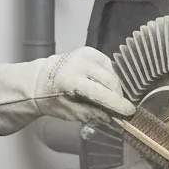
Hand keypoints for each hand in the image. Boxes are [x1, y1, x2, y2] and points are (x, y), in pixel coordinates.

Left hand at [0, 47, 135, 135]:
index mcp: (70, 81)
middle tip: (119, 110)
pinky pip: (108, 66)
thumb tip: (111, 117)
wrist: (39, 80)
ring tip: (109, 99)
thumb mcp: (69, 113)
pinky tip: (103, 86)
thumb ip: (91, 114)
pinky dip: (109, 78)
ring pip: (111, 73)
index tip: (129, 112)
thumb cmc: (52, 99)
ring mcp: (85, 55)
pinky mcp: (90, 51)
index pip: (100, 93)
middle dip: (117, 97)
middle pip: (110, 81)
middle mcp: (79, 64)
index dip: (117, 104)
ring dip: (114, 88)